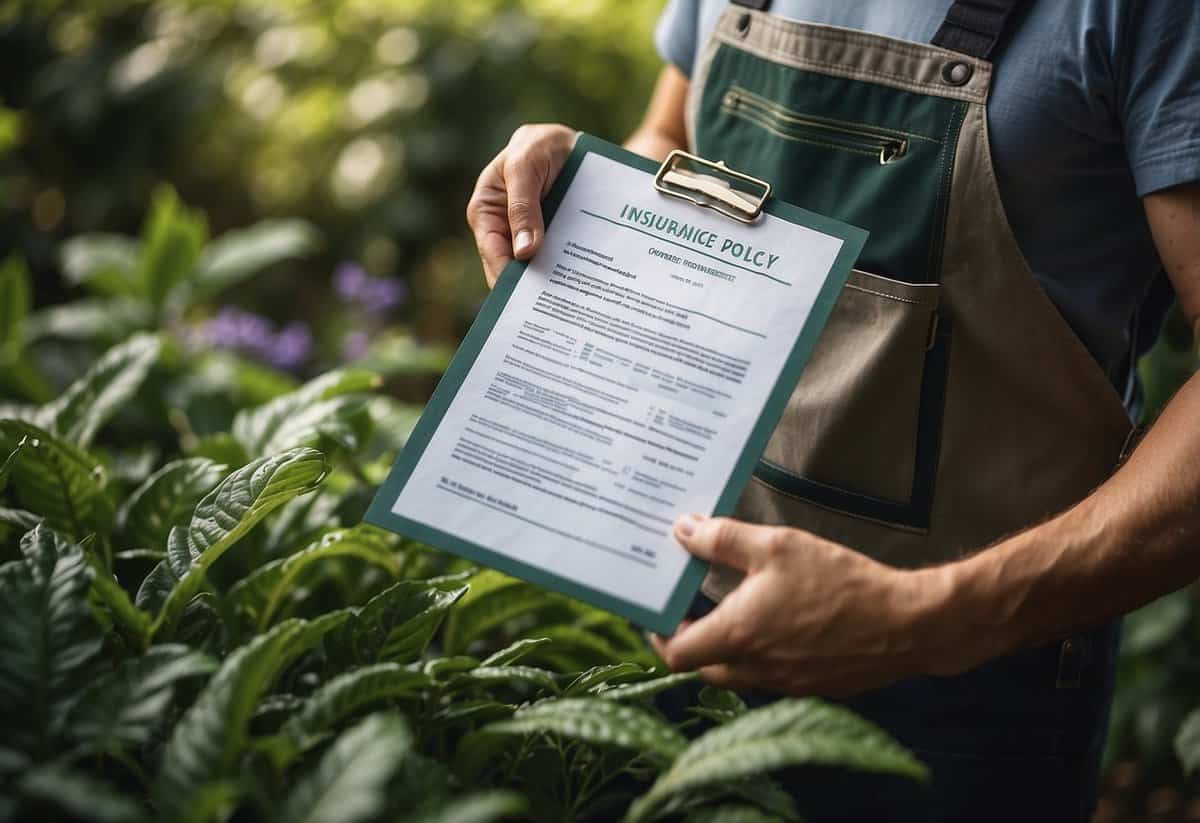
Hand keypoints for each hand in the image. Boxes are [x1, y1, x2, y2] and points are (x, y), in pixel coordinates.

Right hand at [466, 123, 577, 287]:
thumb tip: (524, 252)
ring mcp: (529, 236)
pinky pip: (557, 260)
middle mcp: (504, 228)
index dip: (508, 278)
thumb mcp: (525, 166)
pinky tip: (582, 283)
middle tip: (554, 305)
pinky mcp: (552, 238)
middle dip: (532, 286)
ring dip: (553, 281)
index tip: (528, 299)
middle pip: (514, 268)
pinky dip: (568, 270)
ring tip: (570, 299)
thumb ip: (522, 206)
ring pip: (538, 267)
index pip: (493, 253)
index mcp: (486, 211)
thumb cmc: (539, 146)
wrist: (573, 143)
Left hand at [650, 514, 956, 696]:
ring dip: (722, 647)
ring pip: (735, 673)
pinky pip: (768, 676)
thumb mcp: (777, 546)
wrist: (907, 624)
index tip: (657, 610)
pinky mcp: (811, 686)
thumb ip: (723, 539)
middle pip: (702, 667)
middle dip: (688, 639)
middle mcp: (755, 669)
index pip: (676, 653)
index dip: (659, 634)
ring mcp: (784, 683)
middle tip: (688, 606)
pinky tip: (771, 622)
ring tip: (726, 608)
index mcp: (739, 636)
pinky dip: (757, 654)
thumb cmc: (840, 582)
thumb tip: (682, 530)